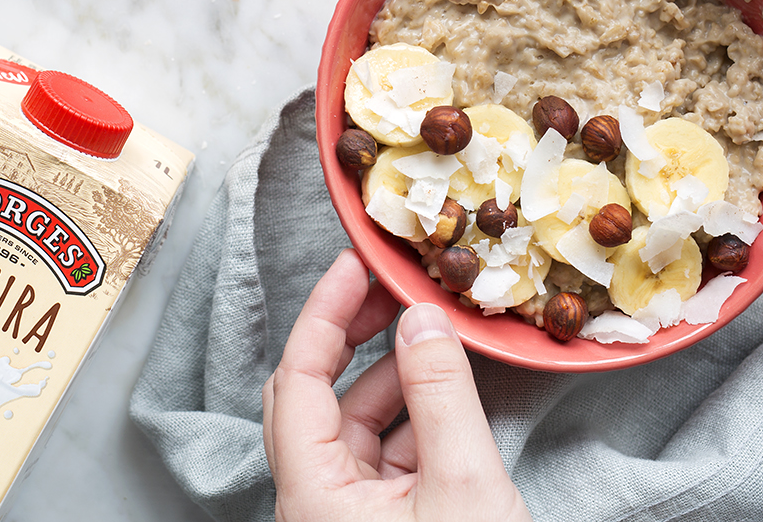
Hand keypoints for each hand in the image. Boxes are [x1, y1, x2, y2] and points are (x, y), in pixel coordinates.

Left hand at [263, 250, 531, 521]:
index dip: (325, 313)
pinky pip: (378, 452)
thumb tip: (422, 319)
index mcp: (311, 493)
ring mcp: (341, 513)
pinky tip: (442, 391)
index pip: (297, 378)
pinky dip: (408, 415)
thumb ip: (441, 394)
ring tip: (430, 337)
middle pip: (312, 393)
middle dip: (350, 335)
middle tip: (387, 290)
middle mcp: (313, 501)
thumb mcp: (465, 481)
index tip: (354, 266)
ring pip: (350, 422)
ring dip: (389, 375)